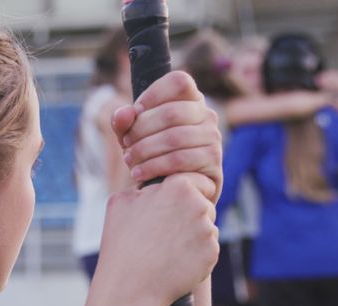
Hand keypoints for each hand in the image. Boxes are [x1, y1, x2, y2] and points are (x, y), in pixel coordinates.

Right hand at [96, 172, 219, 305]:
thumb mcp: (120, 202)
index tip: (175, 205)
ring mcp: (207, 230)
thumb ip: (141, 186)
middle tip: (168, 231)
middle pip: (204, 203)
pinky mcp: (212, 253)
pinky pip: (208, 249)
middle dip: (192, 214)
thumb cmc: (121, 244)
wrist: (131, 287)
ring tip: (168, 249)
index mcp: (178, 187)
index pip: (195, 180)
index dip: (186, 192)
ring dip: (195, 234)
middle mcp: (198, 205)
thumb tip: (151, 185)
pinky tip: (176, 262)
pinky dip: (196, 255)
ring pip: (207, 226)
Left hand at [110, 71, 222, 204]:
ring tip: (130, 160)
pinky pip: (179, 160)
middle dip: (141, 129)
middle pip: (171, 112)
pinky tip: (139, 174)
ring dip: (144, 150)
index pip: (179, 81)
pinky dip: (154, 166)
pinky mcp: (213, 161)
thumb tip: (125, 113)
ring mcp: (213, 138)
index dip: (154, 94)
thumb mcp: (133, 136)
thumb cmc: (153, 156)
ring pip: (174, 137)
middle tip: (126, 144)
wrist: (172, 192)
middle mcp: (207, 115)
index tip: (136, 112)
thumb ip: (124, 122)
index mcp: (190, 100)